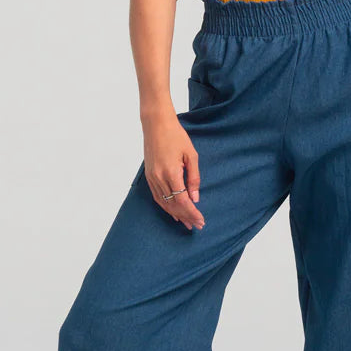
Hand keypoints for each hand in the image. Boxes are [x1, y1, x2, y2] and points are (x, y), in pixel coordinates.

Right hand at [141, 111, 205, 231]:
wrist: (156, 125)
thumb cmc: (176, 136)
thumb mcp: (191, 155)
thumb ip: (194, 178)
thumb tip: (195, 198)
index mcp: (171, 172)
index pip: (183, 201)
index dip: (192, 213)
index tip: (201, 221)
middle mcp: (159, 178)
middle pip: (173, 205)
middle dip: (186, 217)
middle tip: (197, 226)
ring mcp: (152, 177)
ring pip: (164, 203)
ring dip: (176, 215)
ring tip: (186, 223)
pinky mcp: (149, 176)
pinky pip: (157, 197)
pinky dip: (165, 207)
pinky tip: (173, 212)